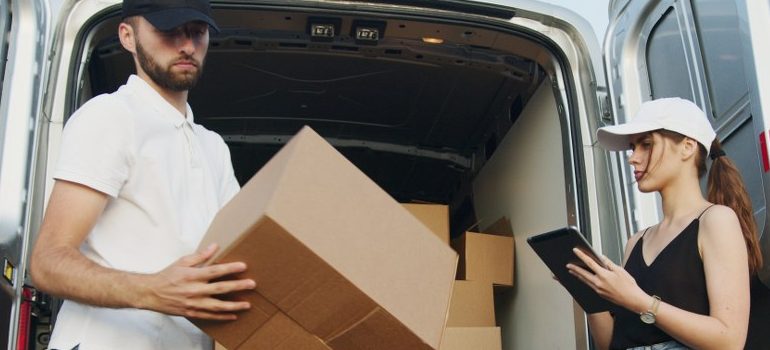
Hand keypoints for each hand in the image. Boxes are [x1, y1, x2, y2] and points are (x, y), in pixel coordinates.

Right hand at [136, 244, 256, 319]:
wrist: (150, 293)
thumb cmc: (167, 276)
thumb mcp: (182, 262)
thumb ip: (200, 256)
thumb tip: (215, 246)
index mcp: (192, 275)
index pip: (215, 271)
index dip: (230, 268)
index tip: (243, 266)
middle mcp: (194, 290)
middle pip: (220, 288)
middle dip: (238, 286)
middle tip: (252, 284)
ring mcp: (193, 303)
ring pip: (217, 306)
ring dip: (234, 305)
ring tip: (247, 304)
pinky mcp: (191, 313)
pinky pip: (209, 316)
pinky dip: (222, 317)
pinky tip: (233, 315)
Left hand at [566, 248, 647, 311]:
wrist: (632, 300)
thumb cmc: (629, 286)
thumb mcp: (619, 270)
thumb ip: (608, 263)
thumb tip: (601, 257)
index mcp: (603, 275)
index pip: (589, 263)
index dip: (581, 256)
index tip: (576, 251)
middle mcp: (598, 283)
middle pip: (583, 273)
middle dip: (574, 268)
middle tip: (568, 264)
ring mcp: (598, 290)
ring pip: (584, 280)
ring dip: (577, 275)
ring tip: (571, 271)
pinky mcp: (599, 294)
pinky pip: (589, 285)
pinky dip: (584, 280)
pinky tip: (583, 278)